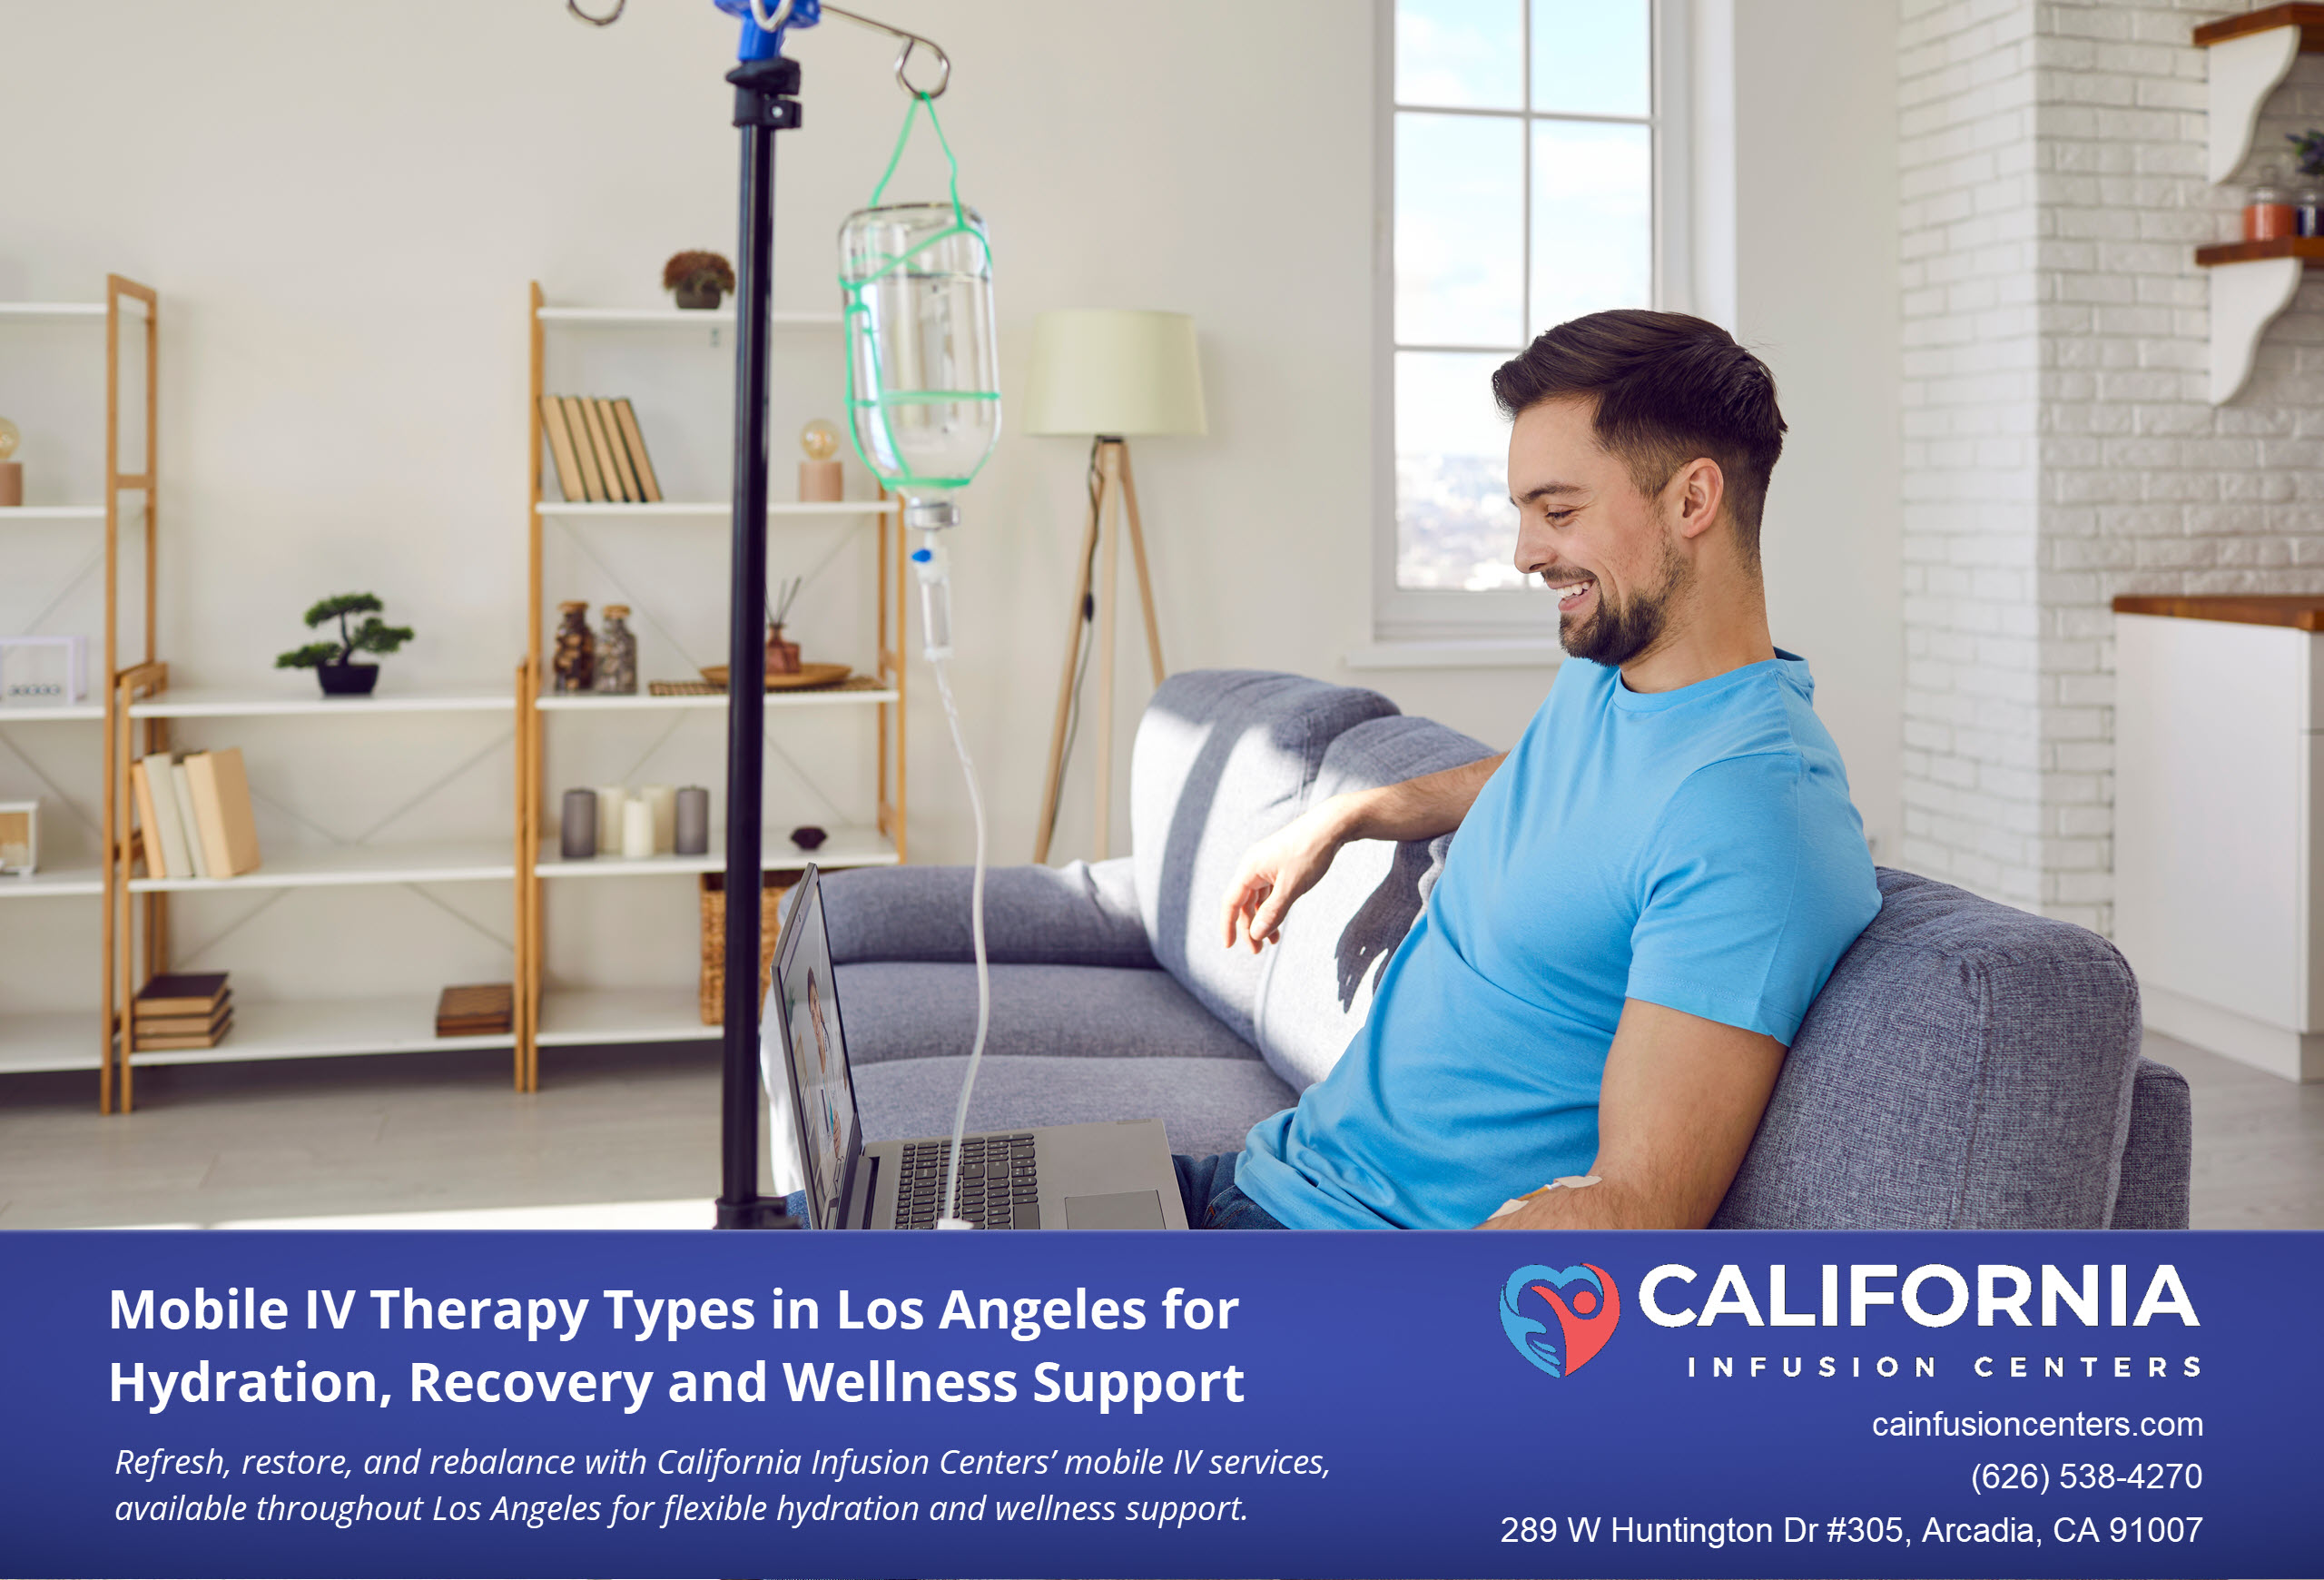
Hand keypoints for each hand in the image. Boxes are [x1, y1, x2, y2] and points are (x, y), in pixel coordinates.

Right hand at [1218, 803, 1352, 953]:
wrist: (1332, 825)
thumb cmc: (1310, 853)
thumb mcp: (1291, 887)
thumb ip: (1273, 912)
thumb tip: (1255, 934)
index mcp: (1250, 868)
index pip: (1231, 902)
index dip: (1228, 925)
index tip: (1229, 946)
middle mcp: (1254, 866)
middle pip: (1244, 902)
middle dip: (1249, 927)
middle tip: (1258, 950)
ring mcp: (1267, 865)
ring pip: (1258, 898)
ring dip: (1262, 920)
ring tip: (1272, 941)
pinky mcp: (1280, 865)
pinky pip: (1269, 891)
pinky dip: (1273, 908)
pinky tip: (1280, 921)